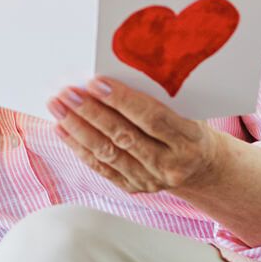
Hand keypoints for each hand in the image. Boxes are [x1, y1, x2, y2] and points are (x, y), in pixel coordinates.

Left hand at [47, 77, 222, 194]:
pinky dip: (78, 147)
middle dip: (91, 112)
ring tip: (57, 107)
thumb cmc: (188, 127)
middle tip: (67, 92)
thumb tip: (110, 73)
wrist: (203, 166)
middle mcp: (171, 164)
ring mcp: (152, 180)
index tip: (95, 82)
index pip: (151, 117)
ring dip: (77, 128)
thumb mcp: (186, 109)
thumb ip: (156, 96)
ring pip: (108, 153)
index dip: (121, 100)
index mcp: (189, 139)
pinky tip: (62, 128)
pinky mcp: (134, 188)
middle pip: (124, 136)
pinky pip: (101, 167)